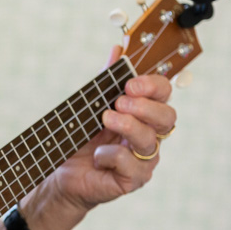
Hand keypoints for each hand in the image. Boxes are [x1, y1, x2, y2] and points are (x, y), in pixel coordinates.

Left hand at [42, 45, 176, 216]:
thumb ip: (107, 80)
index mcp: (143, 115)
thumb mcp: (91, 104)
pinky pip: (131, 165)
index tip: (131, 83)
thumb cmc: (81, 137)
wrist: (62, 172)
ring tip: (105, 119)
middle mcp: (149, 136)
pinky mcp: (132, 180)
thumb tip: (118, 50)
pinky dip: (110, 156)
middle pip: (168, 118)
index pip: (164, 96)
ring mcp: (144, 160)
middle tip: (119, 103)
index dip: (154, 86)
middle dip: (145, 107)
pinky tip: (96, 156)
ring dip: (127, 126)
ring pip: (150, 140)